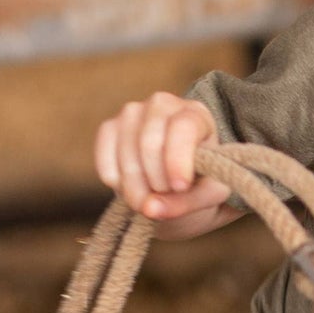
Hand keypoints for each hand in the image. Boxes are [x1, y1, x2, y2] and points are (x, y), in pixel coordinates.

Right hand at [94, 92, 228, 231]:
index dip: (178, 161)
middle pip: (150, 144)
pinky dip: (117, 183)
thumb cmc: (200, 182)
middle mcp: (162, 104)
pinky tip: (132, 186)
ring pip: (126, 155)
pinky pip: (105, 160)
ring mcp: (132, 112)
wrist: (176, 179)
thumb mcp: (208, 196)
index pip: (183, 128)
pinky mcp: (109, 127)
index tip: (180, 188)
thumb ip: (185, 203)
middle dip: (156, 183)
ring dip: (136, 188)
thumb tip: (150, 208)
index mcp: (197, 114)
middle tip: (166, 200)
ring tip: (151, 197)